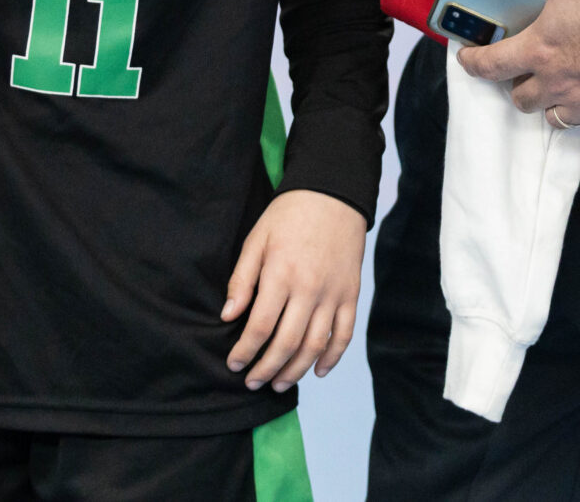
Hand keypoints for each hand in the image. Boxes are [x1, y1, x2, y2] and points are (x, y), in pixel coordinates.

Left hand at [222, 188, 366, 390]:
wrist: (332, 196)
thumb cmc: (288, 216)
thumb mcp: (256, 240)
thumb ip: (241, 280)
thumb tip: (228, 316)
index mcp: (281, 274)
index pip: (260, 326)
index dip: (245, 351)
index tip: (234, 364)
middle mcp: (309, 289)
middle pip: (286, 343)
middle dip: (266, 369)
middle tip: (252, 383)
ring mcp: (333, 294)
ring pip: (314, 345)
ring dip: (295, 370)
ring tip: (278, 384)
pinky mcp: (351, 295)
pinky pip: (344, 335)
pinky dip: (332, 358)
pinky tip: (317, 371)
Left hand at [453, 0, 579, 137]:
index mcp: (540, 51)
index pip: (491, 65)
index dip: (473, 63)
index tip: (467, 60)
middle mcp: (559, 84)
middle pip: (523, 101)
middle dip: (520, 88)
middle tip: (528, 73)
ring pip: (557, 120)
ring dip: (554, 106)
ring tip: (560, 91)